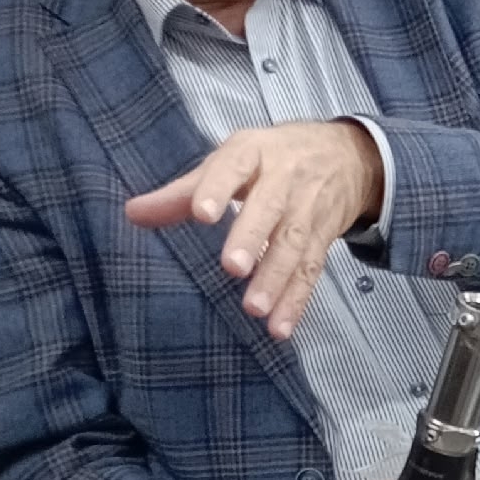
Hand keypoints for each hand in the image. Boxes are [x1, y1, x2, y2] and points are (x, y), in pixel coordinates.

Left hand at [126, 119, 383, 341]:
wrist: (347, 157)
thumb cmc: (274, 160)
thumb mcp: (232, 161)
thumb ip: (184, 192)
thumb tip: (132, 214)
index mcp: (255, 153)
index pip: (235, 166)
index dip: (219, 188)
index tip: (201, 214)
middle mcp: (285, 179)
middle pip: (271, 208)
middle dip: (252, 237)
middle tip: (233, 268)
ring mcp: (308, 209)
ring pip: (294, 243)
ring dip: (276, 278)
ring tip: (255, 308)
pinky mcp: (324, 237)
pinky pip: (312, 270)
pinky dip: (297, 300)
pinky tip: (280, 327)